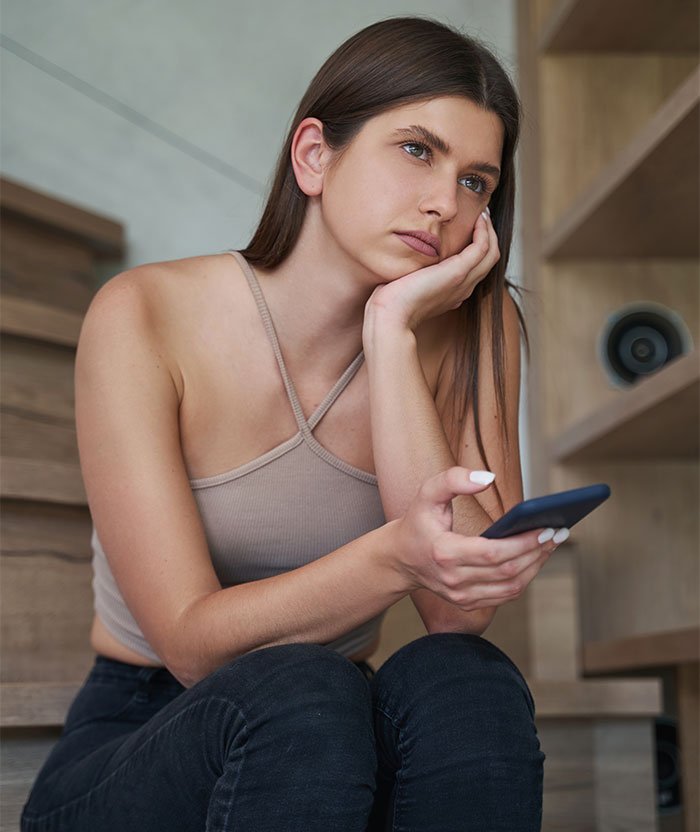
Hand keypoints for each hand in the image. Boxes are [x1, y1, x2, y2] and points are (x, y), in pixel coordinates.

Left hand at [365, 210, 499, 333]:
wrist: (391, 316)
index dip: (477, 247)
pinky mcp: (458, 272)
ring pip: (491, 253)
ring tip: (483, 214)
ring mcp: (463, 281)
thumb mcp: (406, 285)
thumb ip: (413, 275)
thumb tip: (406, 263)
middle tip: (482, 216)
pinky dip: (484, 231)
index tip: (471, 227)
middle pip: (488, 260)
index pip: (475, 268)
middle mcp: (462, 289)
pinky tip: (477, 219)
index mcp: (452, 292)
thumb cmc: (391, 303)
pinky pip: (482, 248)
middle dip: (488, 235)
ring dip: (490, 231)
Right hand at [392, 467, 561, 610]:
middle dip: (538, 552)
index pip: (493, 554)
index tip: (546, 527)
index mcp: (444, 553)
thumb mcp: (426, 493)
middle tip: (558, 532)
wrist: (400, 558)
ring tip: (552, 544)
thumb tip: (487, 477)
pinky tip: (535, 558)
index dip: (523, 543)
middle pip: (508, 571)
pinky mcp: (468, 602)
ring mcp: (461, 595)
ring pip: (511, 587)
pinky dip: (525, 577)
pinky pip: (505, 595)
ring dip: (536, 566)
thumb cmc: (417, 522)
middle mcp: (453, 580)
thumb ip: (453, 479)